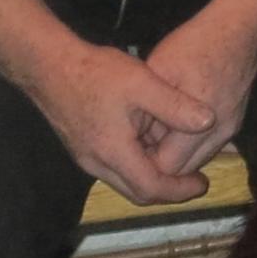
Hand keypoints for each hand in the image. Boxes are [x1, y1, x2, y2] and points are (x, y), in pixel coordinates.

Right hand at [30, 38, 217, 206]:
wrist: (48, 65)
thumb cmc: (94, 72)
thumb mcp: (142, 82)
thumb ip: (175, 105)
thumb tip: (208, 122)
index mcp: (113, 152)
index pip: (151, 188)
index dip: (180, 190)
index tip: (203, 183)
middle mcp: (96, 163)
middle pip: (137, 192)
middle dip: (168, 190)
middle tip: (194, 180)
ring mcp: (86, 157)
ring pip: (124, 182)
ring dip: (152, 178)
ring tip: (179, 164)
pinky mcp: (82, 148)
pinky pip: (114, 168)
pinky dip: (137, 166)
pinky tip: (152, 147)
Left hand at [143, 3, 256, 171]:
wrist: (240, 29)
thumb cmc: (194, 45)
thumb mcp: (159, 71)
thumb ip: (149, 111)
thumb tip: (136, 139)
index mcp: (199, 121)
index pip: (167, 167)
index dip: (145, 159)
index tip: (131, 143)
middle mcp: (220, 133)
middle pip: (184, 171)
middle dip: (160, 161)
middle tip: (141, 140)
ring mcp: (231, 130)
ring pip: (197, 161)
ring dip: (176, 153)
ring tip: (157, 131)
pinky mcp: (236, 123)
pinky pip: (208, 147)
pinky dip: (190, 143)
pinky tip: (176, 123)